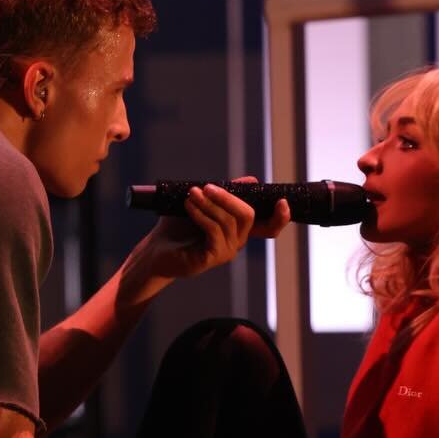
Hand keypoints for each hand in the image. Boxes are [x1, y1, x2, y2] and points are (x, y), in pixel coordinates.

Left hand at [136, 175, 291, 282]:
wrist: (156, 250)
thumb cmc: (179, 226)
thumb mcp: (203, 203)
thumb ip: (226, 193)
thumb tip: (252, 180)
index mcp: (239, 229)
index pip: (270, 227)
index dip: (281, 217)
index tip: (282, 201)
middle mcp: (238, 241)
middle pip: (248, 215)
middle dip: (229, 197)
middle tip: (206, 187)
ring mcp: (227, 251)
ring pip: (229, 221)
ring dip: (209, 203)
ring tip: (192, 194)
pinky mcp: (213, 257)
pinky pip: (214, 230)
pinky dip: (201, 214)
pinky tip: (189, 205)